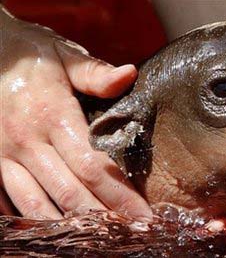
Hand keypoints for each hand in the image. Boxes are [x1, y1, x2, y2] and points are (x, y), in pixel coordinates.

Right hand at [0, 8, 151, 219]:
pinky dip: (31, 220)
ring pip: (37, 204)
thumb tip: (130, 75)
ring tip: (98, 242)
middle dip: (103, 219)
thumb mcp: (63, 55)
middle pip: (71, 192)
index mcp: (52, 115)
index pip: (94, 166)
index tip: (143, 215)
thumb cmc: (29, 53)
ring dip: (69, 227)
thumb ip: (95, 73)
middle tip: (131, 236)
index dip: (121, 195)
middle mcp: (28, 141)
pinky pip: (7, 200)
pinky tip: (55, 232)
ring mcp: (4, 155)